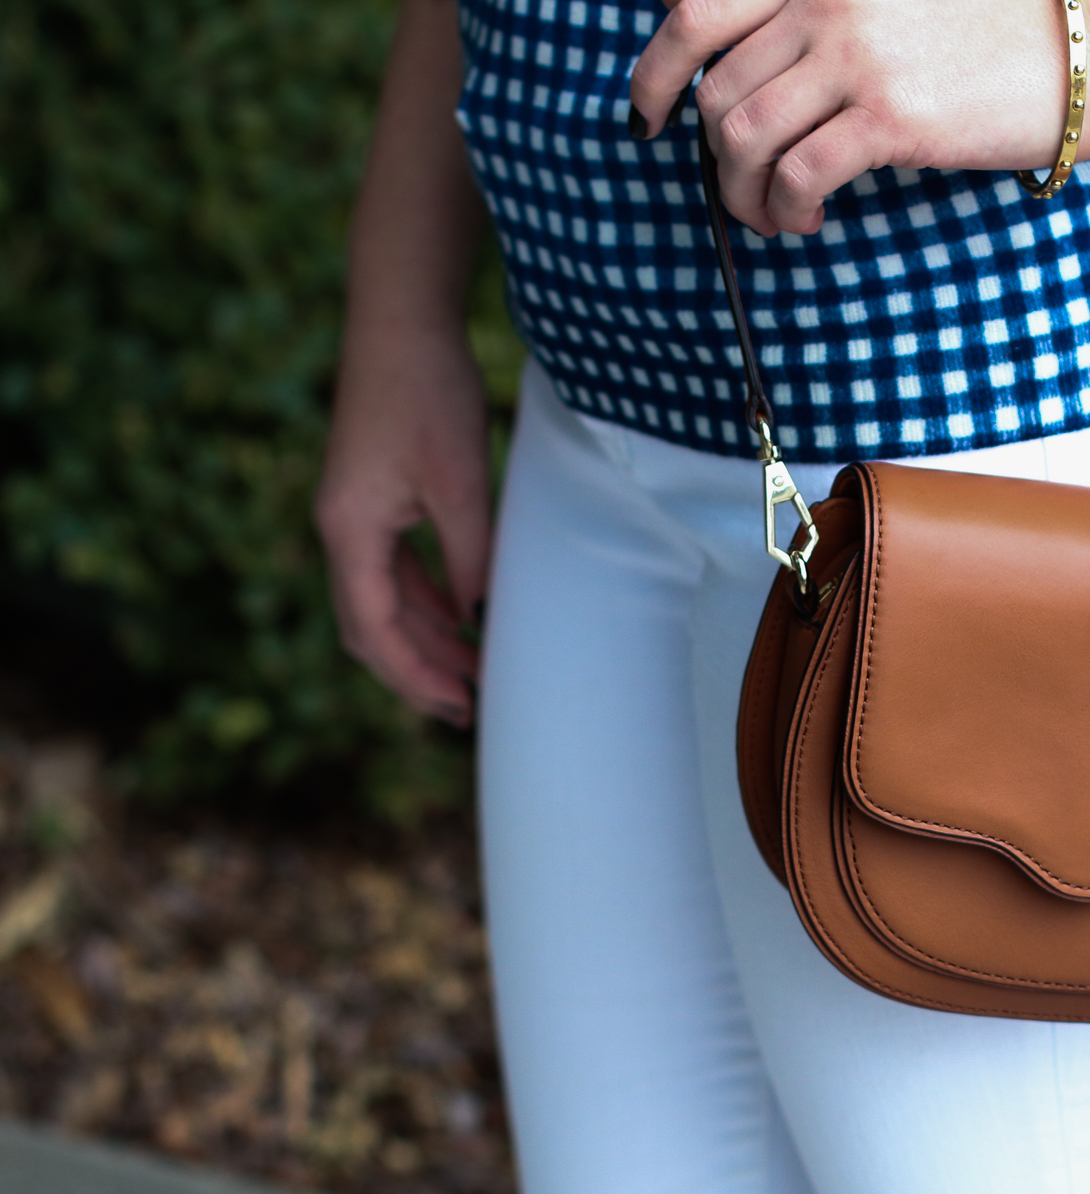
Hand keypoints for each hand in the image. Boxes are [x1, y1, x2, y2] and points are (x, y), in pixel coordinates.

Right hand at [316, 326, 489, 725]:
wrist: (402, 320)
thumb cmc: (429, 393)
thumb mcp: (462, 484)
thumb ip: (469, 557)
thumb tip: (480, 619)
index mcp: (350, 531)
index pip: (374, 630)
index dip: (415, 677)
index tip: (458, 707)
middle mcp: (341, 528)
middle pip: (371, 625)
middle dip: (417, 670)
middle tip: (469, 707)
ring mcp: (354, 512)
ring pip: (384, 598)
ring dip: (425, 637)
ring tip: (473, 670)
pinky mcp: (373, 495)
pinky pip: (395, 567)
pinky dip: (427, 598)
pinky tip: (462, 615)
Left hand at [627, 0, 1074, 236]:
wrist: (1081, 41)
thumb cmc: (994, 27)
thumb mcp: (892, 1)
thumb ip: (825, 21)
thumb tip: (760, 78)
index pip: (697, 8)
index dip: (656, 68)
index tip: (649, 110)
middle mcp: (824, 0)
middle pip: (718, 89)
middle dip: (710, 156)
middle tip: (739, 192)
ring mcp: (854, 55)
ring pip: (744, 136)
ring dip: (743, 192)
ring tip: (773, 215)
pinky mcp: (890, 114)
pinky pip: (799, 173)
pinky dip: (785, 207)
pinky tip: (806, 219)